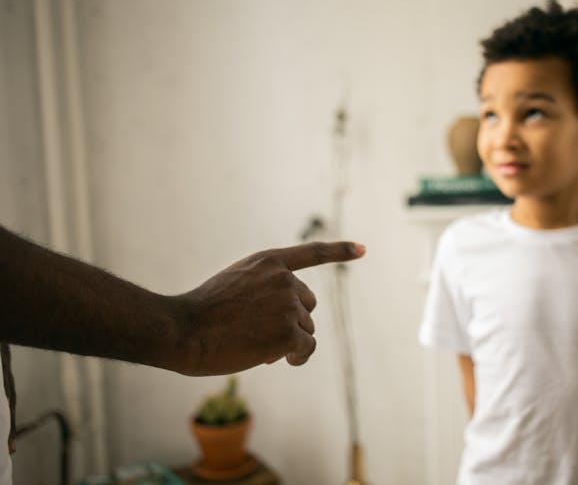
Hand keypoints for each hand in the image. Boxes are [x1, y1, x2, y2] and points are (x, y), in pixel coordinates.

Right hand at [174, 241, 365, 374]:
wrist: (183, 330)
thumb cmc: (201, 313)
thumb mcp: (234, 284)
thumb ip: (265, 290)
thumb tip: (295, 327)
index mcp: (268, 261)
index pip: (312, 252)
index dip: (340, 251)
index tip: (363, 249)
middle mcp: (283, 279)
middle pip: (307, 305)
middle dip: (291, 321)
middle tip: (259, 332)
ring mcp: (287, 305)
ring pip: (306, 329)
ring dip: (288, 341)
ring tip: (255, 345)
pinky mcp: (288, 332)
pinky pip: (306, 348)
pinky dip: (296, 358)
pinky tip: (276, 360)